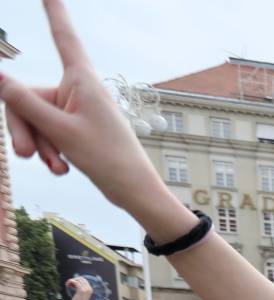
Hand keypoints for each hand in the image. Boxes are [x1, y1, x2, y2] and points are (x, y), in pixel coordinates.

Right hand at [0, 1, 168, 211]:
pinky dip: (50, 150)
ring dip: (39, 145)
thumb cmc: (107, 159)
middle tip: (25, 156)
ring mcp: (76, 108)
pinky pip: (48, 132)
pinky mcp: (75, 126)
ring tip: (56, 167)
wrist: (134, 190)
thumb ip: (24, 103)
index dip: (54, 10)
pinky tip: (62, 169)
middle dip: (22, 127)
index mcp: (81, 80)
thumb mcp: (59, 131)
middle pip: (28, 96)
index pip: (63, 36)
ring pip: (35, 118)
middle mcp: (78, 89)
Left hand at [65, 276, 89, 299]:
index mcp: (90, 289)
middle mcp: (89, 288)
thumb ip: (79, 288)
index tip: (72, 284)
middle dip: (74, 279)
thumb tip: (74, 281)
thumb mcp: (80, 294)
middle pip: (81, 278)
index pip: (84, 280)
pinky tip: (67, 285)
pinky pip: (75, 282)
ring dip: (71, 280)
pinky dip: (70, 281)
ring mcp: (86, 289)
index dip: (77, 280)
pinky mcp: (81, 290)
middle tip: (69, 284)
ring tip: (67, 285)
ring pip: (78, 279)